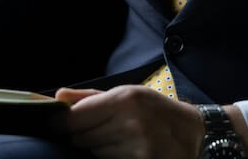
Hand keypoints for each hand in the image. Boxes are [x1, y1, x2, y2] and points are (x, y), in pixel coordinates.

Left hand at [51, 85, 204, 158]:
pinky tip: (127, 152)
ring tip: (121, 140)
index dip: (61, 124)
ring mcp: (138, 149)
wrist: (193, 133)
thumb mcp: (126, 94)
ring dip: (100, 149)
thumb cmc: (155, 110)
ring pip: (95, 154)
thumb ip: (89, 98)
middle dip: (85, 136)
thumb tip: (58, 98)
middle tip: (103, 130)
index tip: (55, 126)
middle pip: (81, 138)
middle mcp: (130, 123)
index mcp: (124, 99)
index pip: (74, 118)